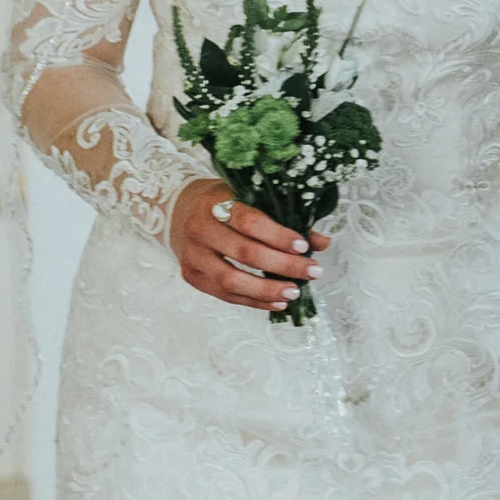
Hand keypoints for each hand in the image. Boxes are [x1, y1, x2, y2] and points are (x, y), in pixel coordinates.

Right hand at [168, 179, 325, 313]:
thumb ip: (283, 218)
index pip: (250, 223)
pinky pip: (225, 295)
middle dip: (284, 265)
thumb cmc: (221, 202)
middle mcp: (200, 230)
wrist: (178, 209)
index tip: (304, 247)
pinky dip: (254, 301)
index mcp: (215, 203)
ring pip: (232, 281)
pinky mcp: (192, 276)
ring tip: (294, 292)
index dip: (279, 237)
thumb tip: (321, 242)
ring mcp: (193, 256)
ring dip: (268, 290)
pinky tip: (277, 302)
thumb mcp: (248, 197)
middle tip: (312, 272)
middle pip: (245, 254)